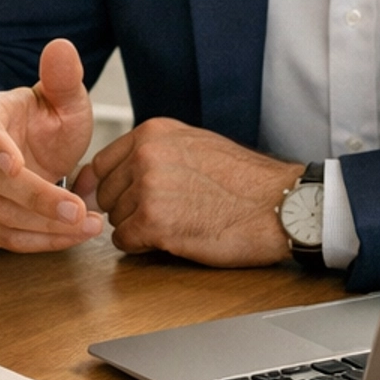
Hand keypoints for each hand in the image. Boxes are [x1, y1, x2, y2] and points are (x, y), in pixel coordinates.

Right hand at [0, 39, 105, 251]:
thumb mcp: (63, 99)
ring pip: (1, 215)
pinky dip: (39, 242)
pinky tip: (71, 237)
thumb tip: (62, 46)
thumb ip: (63, 78)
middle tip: (79, 210)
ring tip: (89, 225)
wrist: (35, 151)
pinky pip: (5, 237)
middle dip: (39, 200)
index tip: (15, 163)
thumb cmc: (46, 122)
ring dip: (45, 226)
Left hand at [75, 119, 301, 264]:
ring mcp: (147, 189)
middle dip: (124, 208)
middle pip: (105, 193)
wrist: (278, 205)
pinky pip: (124, 241)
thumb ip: (154, 152)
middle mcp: (144, 155)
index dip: (105, 186)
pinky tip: (171, 239)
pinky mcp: (153, 223)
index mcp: (152, 133)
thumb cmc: (246, 181)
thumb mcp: (194, 145)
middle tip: (159, 214)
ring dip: (137, 229)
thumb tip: (119, 171)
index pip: (101, 163)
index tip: (110, 199)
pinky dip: (142, 246)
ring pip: (115, 219)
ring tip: (174, 224)